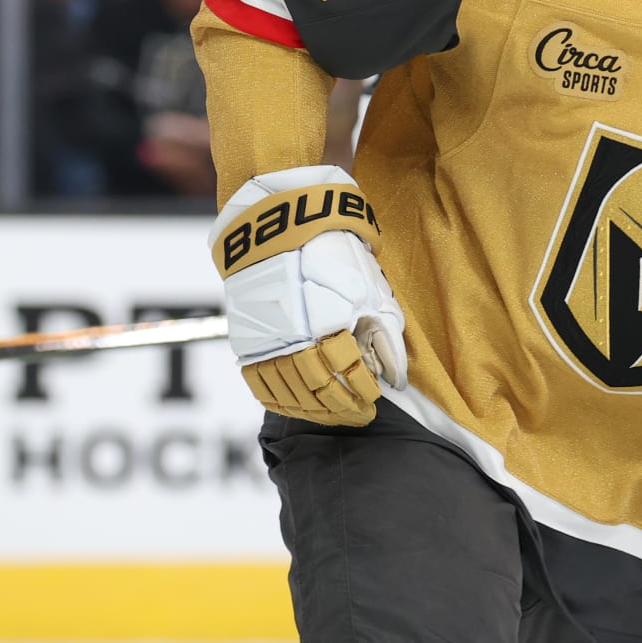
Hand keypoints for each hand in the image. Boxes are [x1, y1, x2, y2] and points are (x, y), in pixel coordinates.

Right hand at [208, 164, 407, 425]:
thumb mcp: (368, 284)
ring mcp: (266, 339)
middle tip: (362, 415)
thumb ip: (384, 331)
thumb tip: (395, 373)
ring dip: (317, 411)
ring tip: (337, 415)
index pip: (348, 371)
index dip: (364, 390)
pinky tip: (299, 408)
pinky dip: (282, 402)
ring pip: (290, 392)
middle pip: (319, 388)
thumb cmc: (330, 252)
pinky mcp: (246, 340)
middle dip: (344, 407)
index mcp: (327, 317)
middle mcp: (293, 334)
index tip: (376, 397)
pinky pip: (261, 384)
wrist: (276, 227)